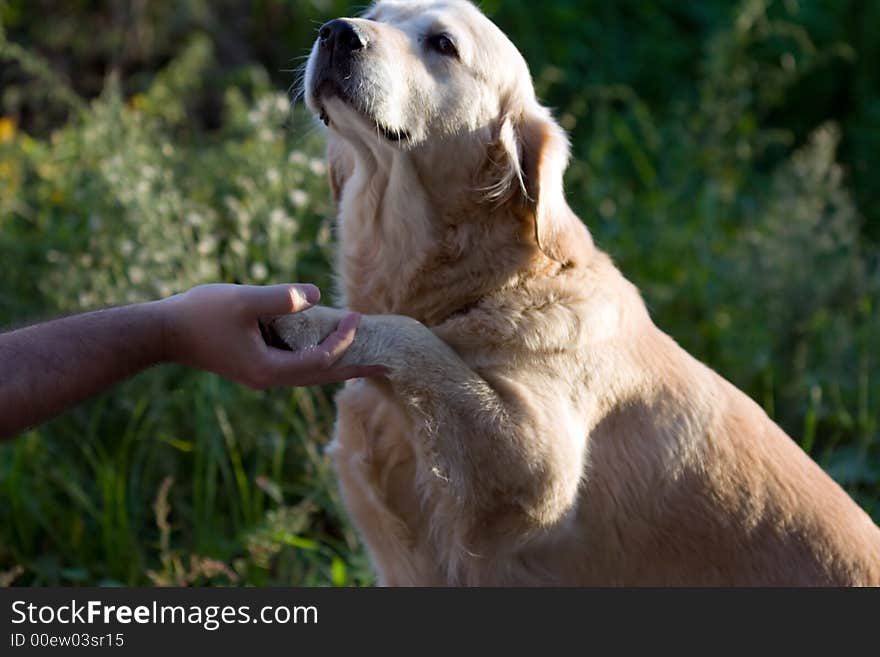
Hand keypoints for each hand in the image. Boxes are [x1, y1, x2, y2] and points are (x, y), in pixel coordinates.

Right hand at [157, 283, 376, 388]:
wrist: (164, 333)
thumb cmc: (201, 315)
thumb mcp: (243, 301)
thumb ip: (281, 298)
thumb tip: (316, 295)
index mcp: (270, 370)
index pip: (320, 361)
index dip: (343, 341)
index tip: (358, 316)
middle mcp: (270, 379)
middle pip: (323, 376)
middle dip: (356, 366)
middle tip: (391, 362)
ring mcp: (263, 375)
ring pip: (312, 373)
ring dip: (340, 364)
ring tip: (368, 358)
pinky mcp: (257, 366)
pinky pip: (299, 366)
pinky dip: (319, 358)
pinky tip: (330, 349)